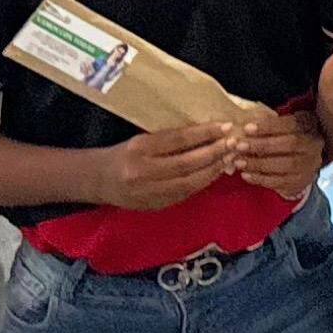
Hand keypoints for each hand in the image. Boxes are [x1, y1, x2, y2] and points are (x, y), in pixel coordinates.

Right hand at [91, 122, 242, 210]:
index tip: (225, 126)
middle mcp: (142, 172)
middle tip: (234, 144)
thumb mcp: (142, 139)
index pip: (178, 140)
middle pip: (186, 164)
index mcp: (139, 149)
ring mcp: (148, 193)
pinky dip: (202, 183)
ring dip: (213, 171)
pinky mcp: (154, 206)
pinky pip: (184, 194)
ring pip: (188, 183)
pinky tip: (214, 173)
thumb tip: (208, 131)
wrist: (98, 180)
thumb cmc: (124, 154)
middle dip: (214, 153)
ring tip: (229, 159)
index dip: (204, 133)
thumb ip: (170, 138)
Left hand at [229, 110, 328, 202]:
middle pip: (291, 144)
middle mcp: (314, 145)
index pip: (291, 124)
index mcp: (309, 125)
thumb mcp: (281, 126)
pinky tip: (245, 175)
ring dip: (259, 163)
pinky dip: (260, 179)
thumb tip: (242, 126)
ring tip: (238, 162)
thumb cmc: (285, 137)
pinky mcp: (301, 182)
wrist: (302, 162)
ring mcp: (309, 165)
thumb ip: (266, 126)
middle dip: (262, 145)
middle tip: (239, 145)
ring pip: (286, 164)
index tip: (247, 128)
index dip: (269, 126)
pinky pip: (280, 182)